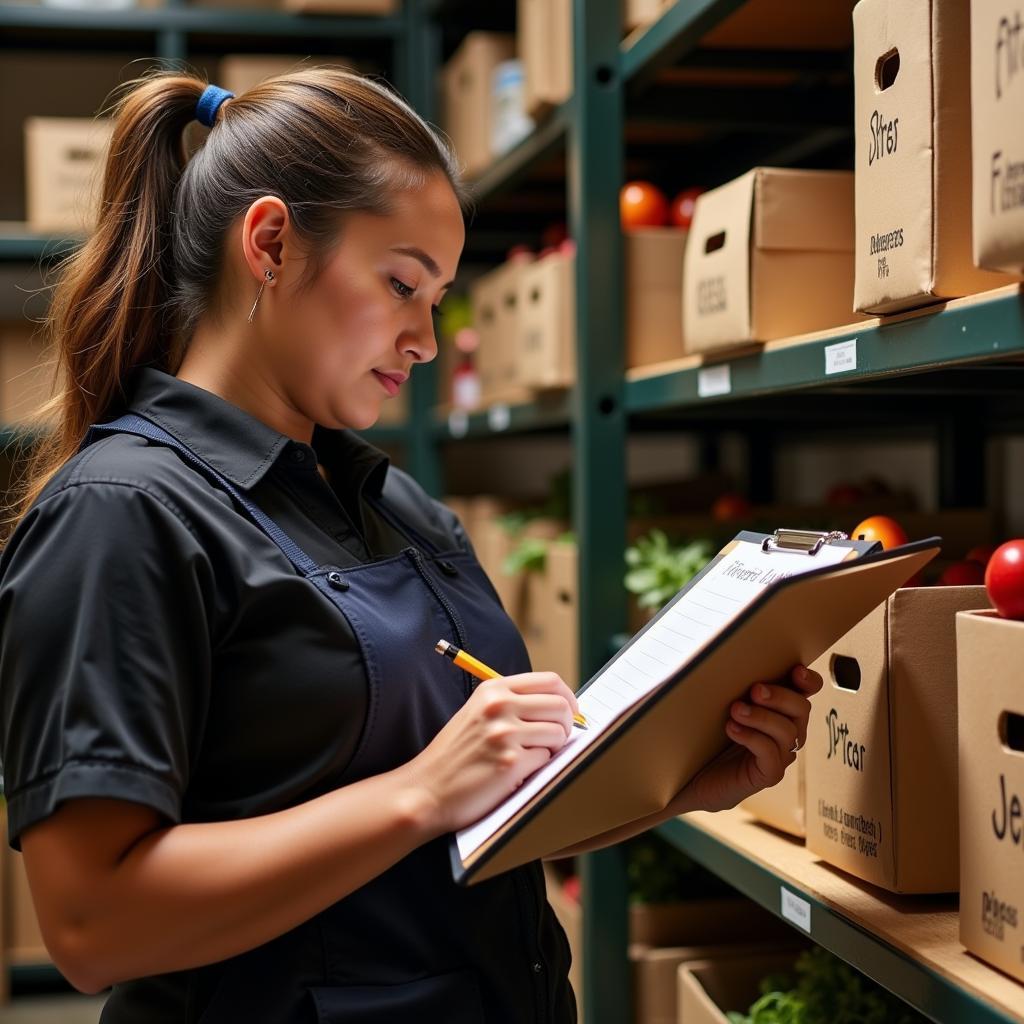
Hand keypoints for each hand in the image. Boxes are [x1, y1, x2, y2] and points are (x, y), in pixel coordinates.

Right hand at [400, 672, 579, 835]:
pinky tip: (516, 772)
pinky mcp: (510, 763)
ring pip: (558, 734)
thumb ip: (513, 703)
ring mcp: (505, 734)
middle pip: (560, 706)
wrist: (427, 790)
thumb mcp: (478, 713)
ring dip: (552, 748)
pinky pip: (546, 759)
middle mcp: (499, 706)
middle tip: (556, 739)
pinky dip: (537, 767)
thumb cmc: (456, 755)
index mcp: (493, 689)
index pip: (550, 681)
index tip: (570, 712)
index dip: (568, 697)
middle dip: (566, 725)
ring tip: (530, 757)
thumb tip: (561, 705)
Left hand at [670, 664, 822, 814]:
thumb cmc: (704, 735)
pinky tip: (732, 729)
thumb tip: (721, 657)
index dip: (809, 681)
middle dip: (781, 696)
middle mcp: (785, 732)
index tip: (795, 670)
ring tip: (735, 709)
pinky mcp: (766, 775)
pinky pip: (772, 756)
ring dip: (762, 717)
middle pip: (801, 709)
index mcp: (778, 710)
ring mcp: (779, 755)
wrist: (690, 776)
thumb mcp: (717, 704)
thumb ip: (729, 684)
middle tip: (755, 690)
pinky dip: (753, 739)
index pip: (806, 693)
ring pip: (787, 732)